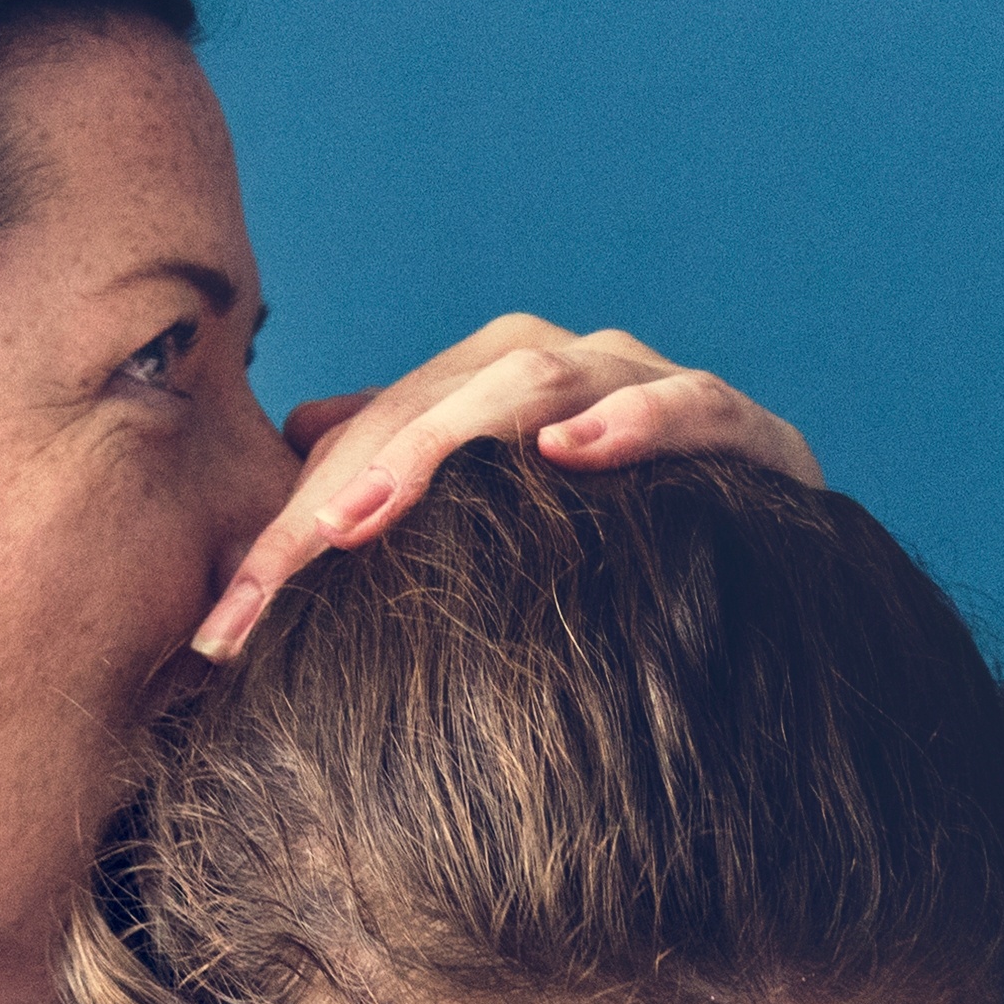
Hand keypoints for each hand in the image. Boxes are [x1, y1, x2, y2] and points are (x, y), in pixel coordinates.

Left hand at [192, 319, 819, 656]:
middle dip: (346, 487)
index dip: (289, 530)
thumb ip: (397, 484)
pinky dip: (634, 421)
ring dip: (455, 437)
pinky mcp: (749, 435)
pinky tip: (572, 455)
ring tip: (378, 505)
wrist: (782, 601)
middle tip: (278, 567)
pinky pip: (690, 406)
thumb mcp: (485, 548)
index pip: (373, 436)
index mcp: (493, 390)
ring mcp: (655, 390)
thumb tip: (300, 427)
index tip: (221, 633)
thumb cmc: (613, 571)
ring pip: (541, 380)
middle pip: (438, 398)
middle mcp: (568, 370)